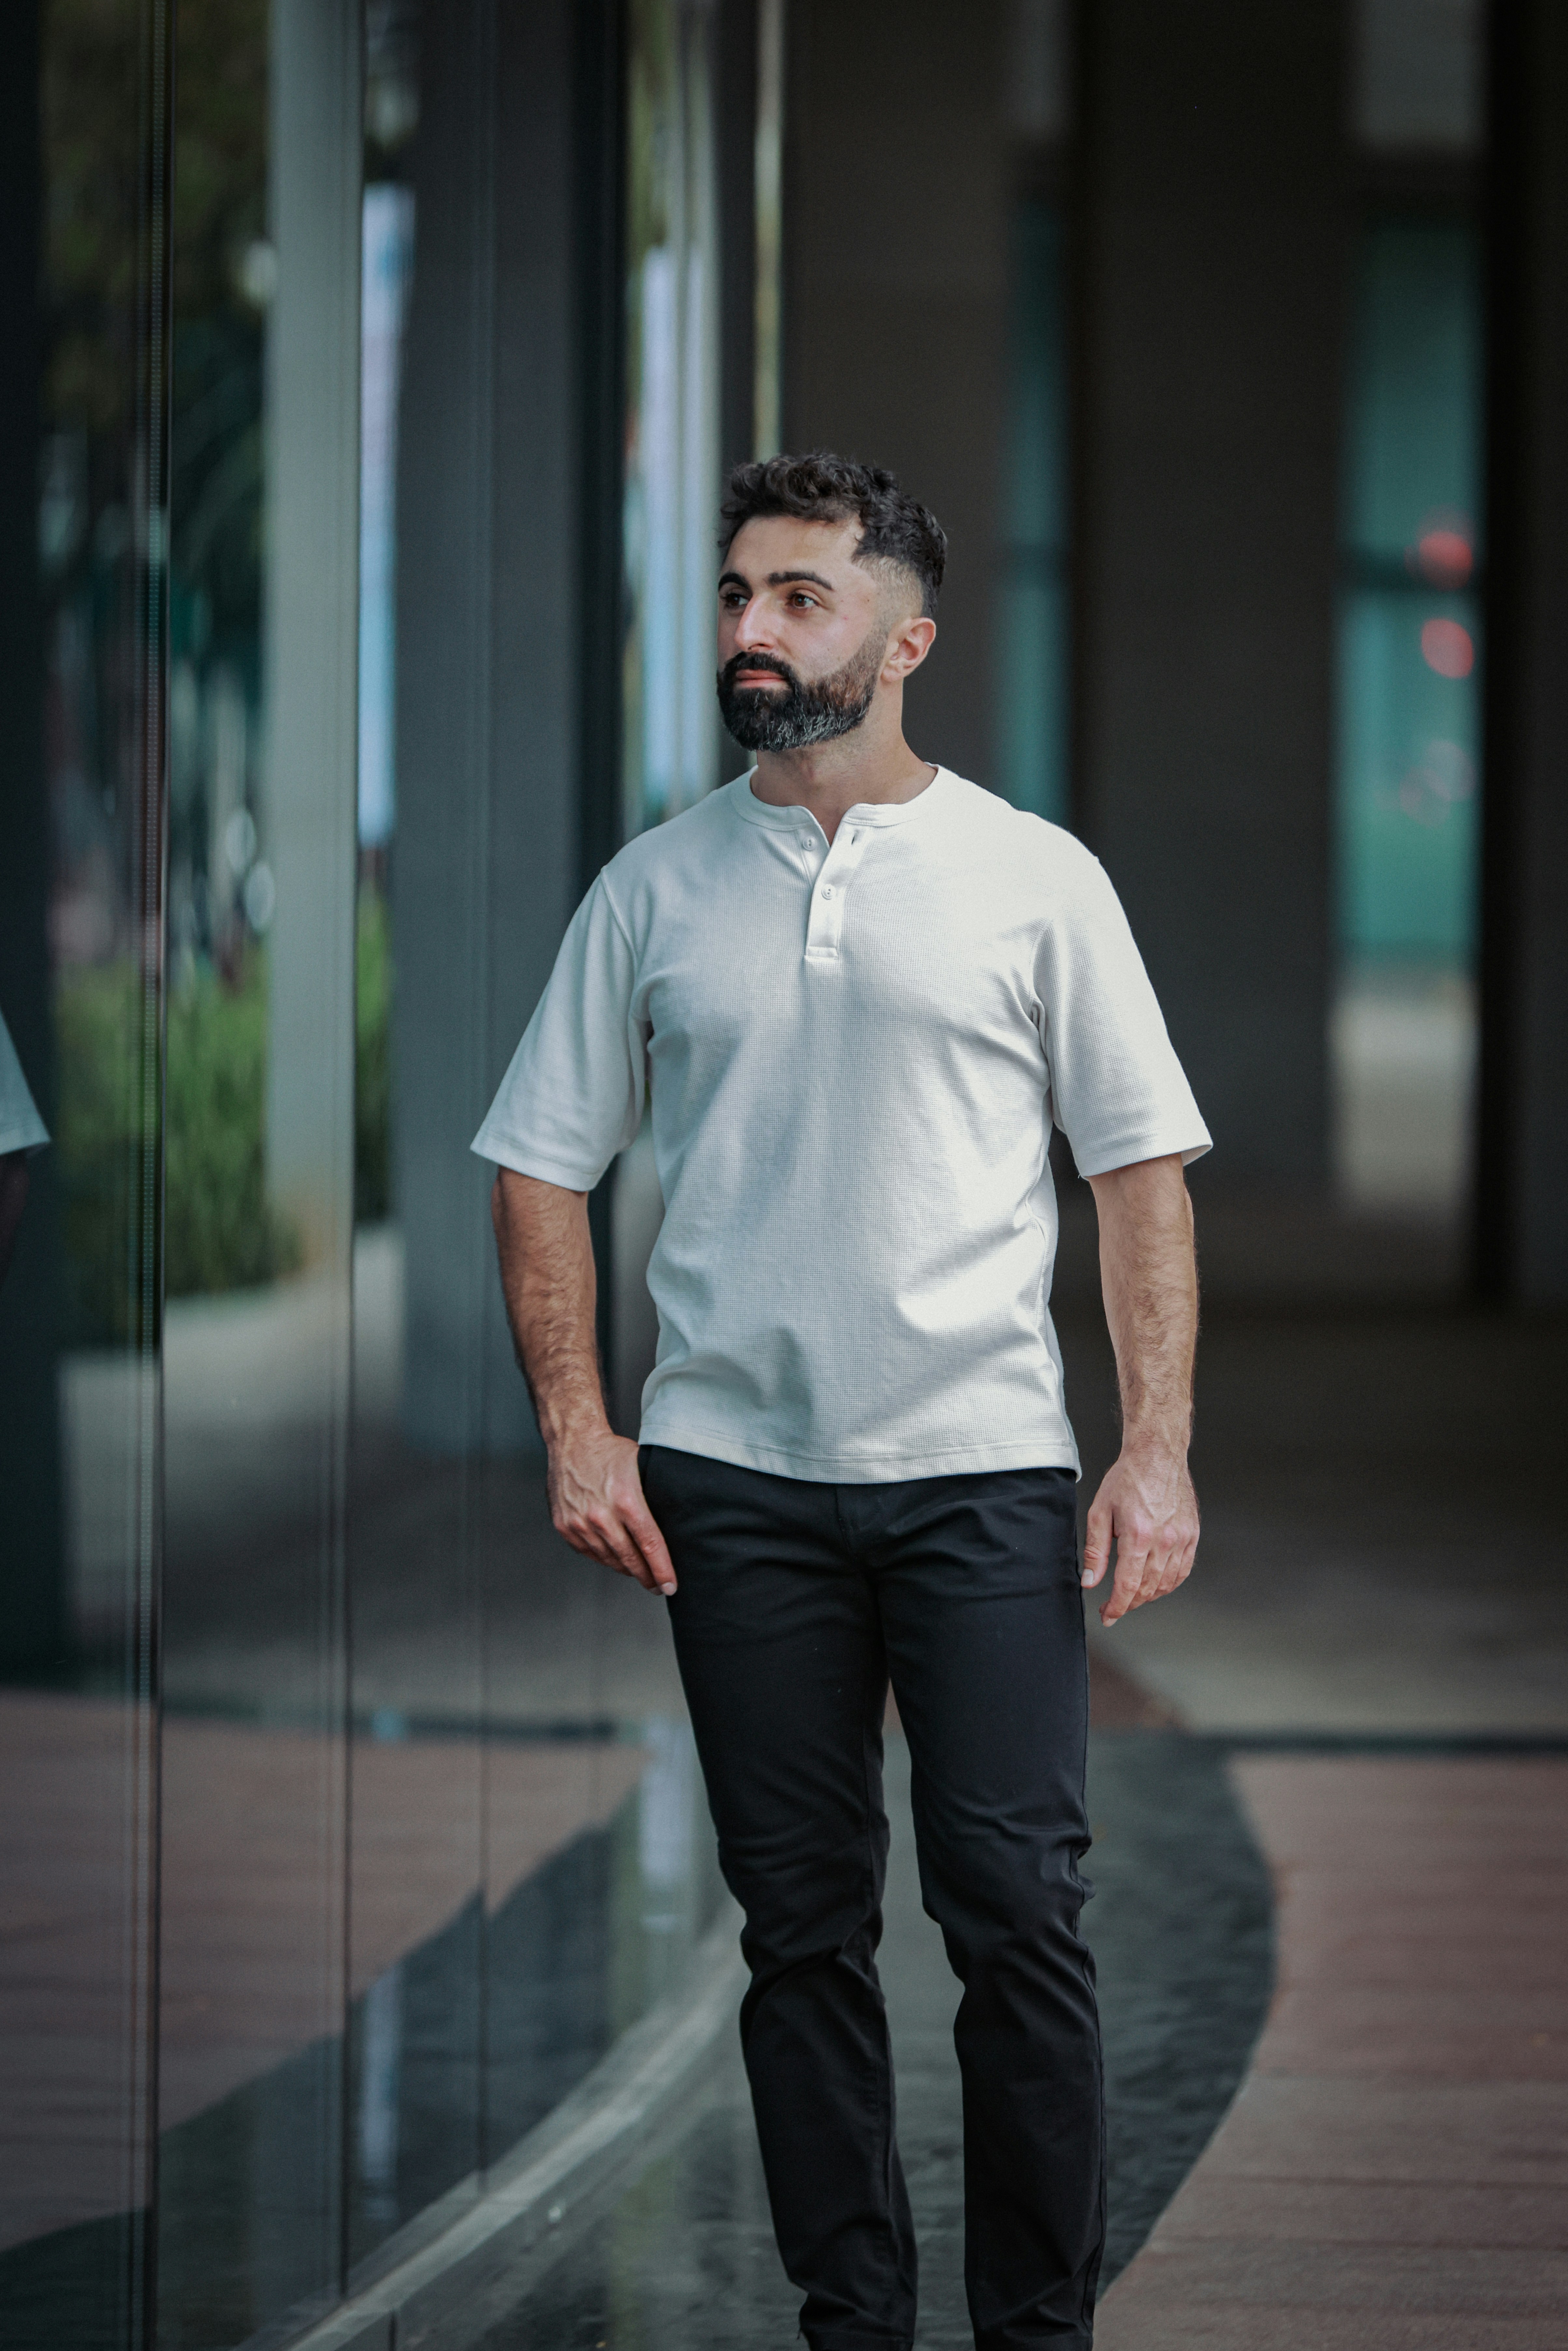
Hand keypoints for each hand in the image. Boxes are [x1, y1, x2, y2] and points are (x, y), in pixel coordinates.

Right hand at [546, 1426, 676, 1595]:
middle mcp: (601, 1515)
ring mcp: (579, 1523)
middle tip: (658, 1586)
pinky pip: (589, 1553)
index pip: (650, 1546)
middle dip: (647, 1577)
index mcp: (626, 1501)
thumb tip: (681, 1517)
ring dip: (627, 1570)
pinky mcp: (564, 1526)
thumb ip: (658, 1493)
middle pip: (630, 1559)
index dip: (663, 1570)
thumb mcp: (642, 1466)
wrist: (572, 1441)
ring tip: (640, 1573)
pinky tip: (616, 1559)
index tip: (671, 1585)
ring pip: (609, 1559)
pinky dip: (605, 1559)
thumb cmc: (609, 1452)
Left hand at [1081, 1445, 1197, 1626]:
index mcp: (1138, 1535)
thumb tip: (1089, 1581)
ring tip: (1132, 1596)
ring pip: (1166, 1584)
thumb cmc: (1128, 1478)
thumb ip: (1094, 1551)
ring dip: (1148, 1596)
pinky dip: (1169, 1584)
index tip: (1107, 1616)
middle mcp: (1164, 1540)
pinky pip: (1183, 1570)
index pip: (1128, 1586)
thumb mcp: (1099, 1512)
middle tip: (1114, 1607)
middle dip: (1129, 1604)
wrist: (1157, 1455)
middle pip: (1148, 1589)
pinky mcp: (1192, 1535)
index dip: (1117, 1607)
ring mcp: (1181, 1539)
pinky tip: (1157, 1584)